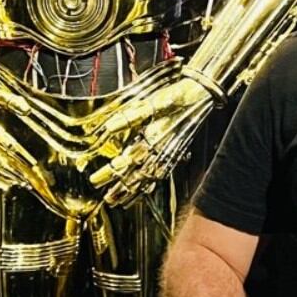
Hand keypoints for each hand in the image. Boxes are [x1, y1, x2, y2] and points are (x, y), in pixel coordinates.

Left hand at [85, 76, 215, 205]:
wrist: (201, 94)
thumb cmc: (178, 95)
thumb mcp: (153, 102)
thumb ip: (131, 117)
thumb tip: (108, 128)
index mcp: (152, 138)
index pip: (126, 161)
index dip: (111, 172)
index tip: (95, 180)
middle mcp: (160, 150)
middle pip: (136, 175)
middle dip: (120, 188)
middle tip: (106, 199)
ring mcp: (168, 153)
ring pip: (148, 178)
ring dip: (133, 191)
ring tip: (119, 202)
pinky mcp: (173, 152)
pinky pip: (160, 174)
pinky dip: (149, 185)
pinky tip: (143, 191)